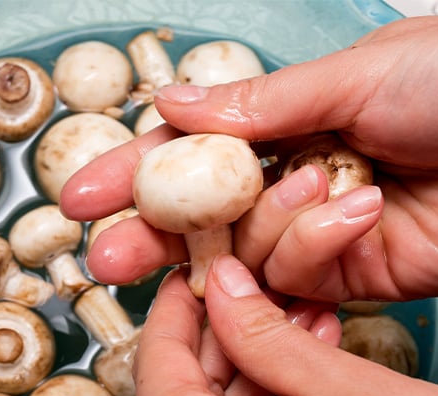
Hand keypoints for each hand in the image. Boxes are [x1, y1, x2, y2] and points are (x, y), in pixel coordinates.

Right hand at [60, 16, 437, 301]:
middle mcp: (285, 182)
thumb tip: (172, 106)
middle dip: (149, 238)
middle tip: (106, 257)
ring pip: (245, 252)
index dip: (133, 173)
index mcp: (281, 126)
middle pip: (197, 220)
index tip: (82, 196)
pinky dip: (315, 245)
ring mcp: (310, 234)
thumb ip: (257, 105)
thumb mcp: (351, 77)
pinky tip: (354, 213)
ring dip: (269, 224)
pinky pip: (297, 275)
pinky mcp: (342, 276)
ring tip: (317, 187)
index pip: (189, 154)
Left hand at [134, 254, 437, 395]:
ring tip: (298, 323)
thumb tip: (225, 288)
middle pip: (185, 392)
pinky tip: (305, 370)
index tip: (192, 279)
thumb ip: (262, 334)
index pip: (157, 365)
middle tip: (254, 293)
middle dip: (225, 335)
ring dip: (254, 367)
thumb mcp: (337, 385)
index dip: (173, 310)